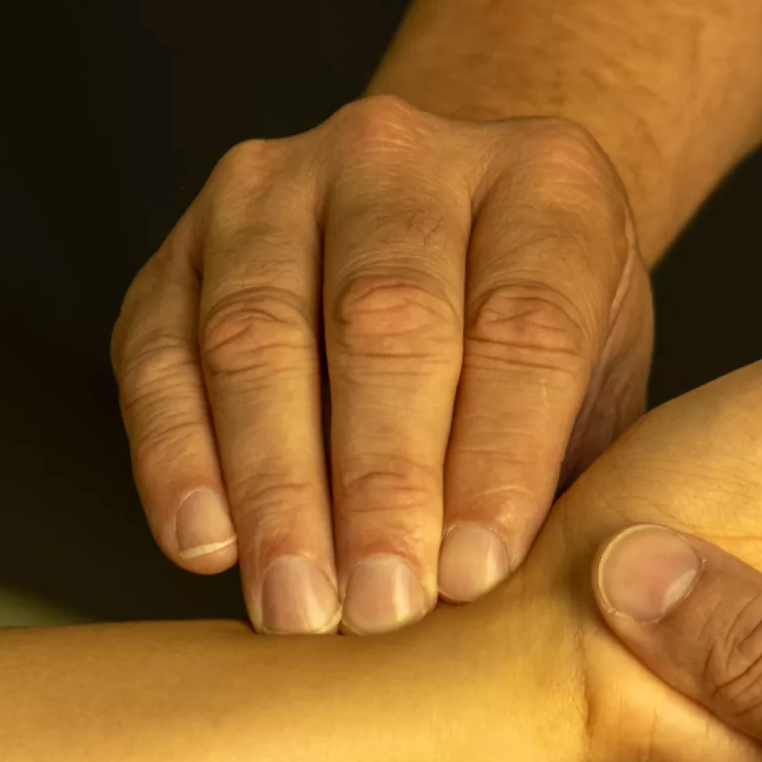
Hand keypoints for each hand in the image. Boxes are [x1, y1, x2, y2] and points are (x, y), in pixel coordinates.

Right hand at [110, 97, 652, 635]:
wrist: (453, 232)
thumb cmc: (533, 340)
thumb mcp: (600, 380)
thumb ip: (572, 468)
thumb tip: (535, 602)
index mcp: (546, 180)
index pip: (525, 321)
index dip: (498, 458)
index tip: (474, 578)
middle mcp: (404, 155)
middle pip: (387, 320)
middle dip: (380, 482)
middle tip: (380, 605)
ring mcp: (279, 184)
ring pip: (260, 334)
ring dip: (275, 485)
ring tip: (297, 606)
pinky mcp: (182, 241)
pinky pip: (162, 353)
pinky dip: (177, 457)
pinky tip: (207, 547)